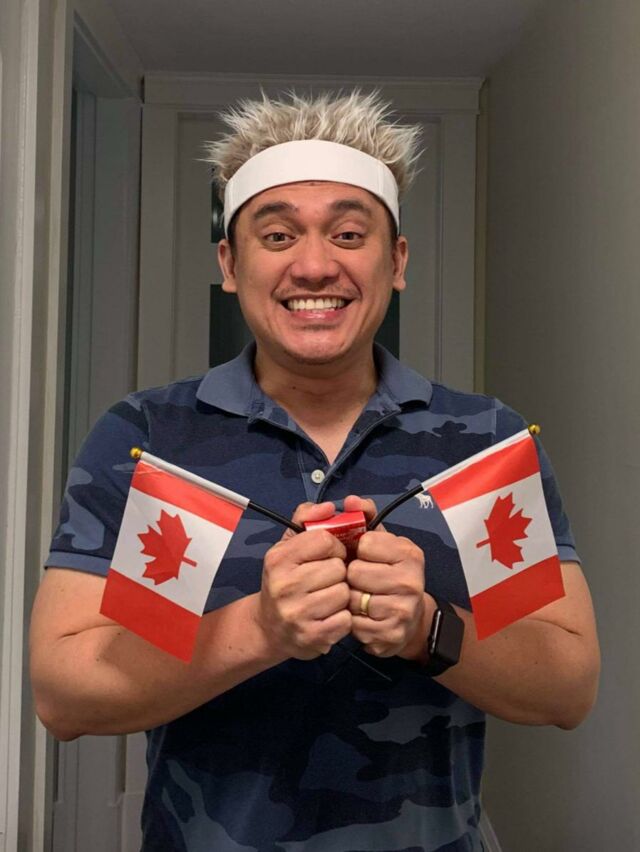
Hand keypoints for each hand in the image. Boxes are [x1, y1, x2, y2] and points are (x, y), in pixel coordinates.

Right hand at [257, 502, 351, 659]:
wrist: (269, 629)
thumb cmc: (286, 580)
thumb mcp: (288, 546)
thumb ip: (306, 519)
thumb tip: (328, 506)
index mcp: (278, 559)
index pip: (325, 540)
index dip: (334, 546)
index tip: (329, 555)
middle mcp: (284, 586)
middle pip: (338, 568)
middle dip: (338, 572)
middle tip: (328, 579)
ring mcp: (297, 614)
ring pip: (344, 593)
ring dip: (342, 595)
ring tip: (328, 597)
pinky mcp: (311, 637)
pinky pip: (345, 620)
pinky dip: (343, 618)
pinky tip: (329, 616)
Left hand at [344, 495, 428, 658]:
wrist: (408, 620)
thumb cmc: (385, 573)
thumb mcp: (378, 541)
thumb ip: (363, 515)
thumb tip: (351, 500)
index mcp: (409, 552)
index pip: (365, 544)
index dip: (358, 551)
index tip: (365, 557)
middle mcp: (411, 580)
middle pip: (355, 573)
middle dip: (351, 577)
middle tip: (361, 581)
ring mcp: (403, 609)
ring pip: (352, 599)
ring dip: (349, 599)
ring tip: (360, 598)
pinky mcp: (391, 634)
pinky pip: (353, 624)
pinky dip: (352, 621)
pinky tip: (362, 618)